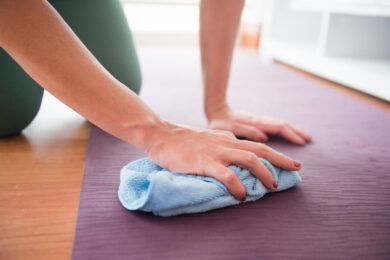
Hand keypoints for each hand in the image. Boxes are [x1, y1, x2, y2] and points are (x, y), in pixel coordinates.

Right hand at [145, 120, 301, 200]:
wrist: (159, 133)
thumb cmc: (179, 139)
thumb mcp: (205, 138)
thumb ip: (219, 144)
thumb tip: (231, 154)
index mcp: (226, 138)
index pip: (254, 145)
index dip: (272, 155)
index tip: (284, 163)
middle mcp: (226, 142)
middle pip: (260, 149)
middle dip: (281, 159)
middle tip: (296, 168)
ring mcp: (216, 151)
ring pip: (250, 159)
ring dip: (264, 172)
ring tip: (272, 186)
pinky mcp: (204, 162)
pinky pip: (227, 175)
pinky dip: (238, 186)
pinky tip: (242, 196)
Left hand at [206, 106, 310, 144]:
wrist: (214, 110)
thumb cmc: (219, 122)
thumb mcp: (230, 129)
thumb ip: (246, 131)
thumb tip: (265, 137)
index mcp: (255, 123)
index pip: (278, 127)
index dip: (291, 135)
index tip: (302, 142)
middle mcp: (259, 120)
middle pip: (282, 124)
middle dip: (296, 132)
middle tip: (309, 140)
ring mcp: (258, 120)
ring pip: (279, 124)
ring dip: (292, 130)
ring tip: (303, 137)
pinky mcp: (255, 122)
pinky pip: (274, 125)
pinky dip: (284, 129)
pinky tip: (286, 134)